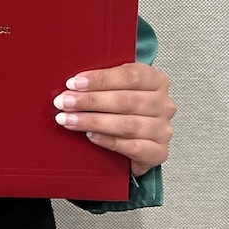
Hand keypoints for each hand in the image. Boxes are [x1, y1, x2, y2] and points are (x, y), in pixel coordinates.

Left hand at [53, 62, 174, 175]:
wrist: (139, 142)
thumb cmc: (125, 109)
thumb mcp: (119, 88)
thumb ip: (104, 82)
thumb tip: (72, 82)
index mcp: (157, 80)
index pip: (130, 75)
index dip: (100, 79)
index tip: (74, 83)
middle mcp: (164, 104)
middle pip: (126, 100)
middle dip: (90, 101)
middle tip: (64, 102)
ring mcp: (163, 129)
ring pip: (127, 124)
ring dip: (93, 121)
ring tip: (69, 120)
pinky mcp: (159, 152)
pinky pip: (133, 147)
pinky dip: (109, 141)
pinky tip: (91, 136)